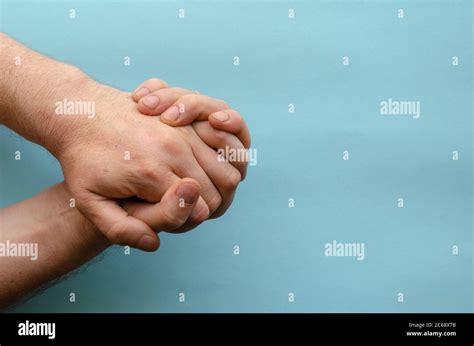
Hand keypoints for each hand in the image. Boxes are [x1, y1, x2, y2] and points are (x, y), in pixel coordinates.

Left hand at [55, 79, 242, 250]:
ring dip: (217, 185)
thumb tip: (154, 242)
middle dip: (205, 206)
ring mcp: (184, 132)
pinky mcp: (188, 122)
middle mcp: (175, 149)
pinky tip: (199, 168)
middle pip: (218, 191)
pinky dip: (223, 162)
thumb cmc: (85, 160)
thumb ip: (121, 230)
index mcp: (152, 173)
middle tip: (175, 206)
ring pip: (226, 169)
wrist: (85, 114)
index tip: (165, 216)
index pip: (199, 210)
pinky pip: (223, 147)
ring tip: (186, 189)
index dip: (189, 221)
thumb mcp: (89, 202)